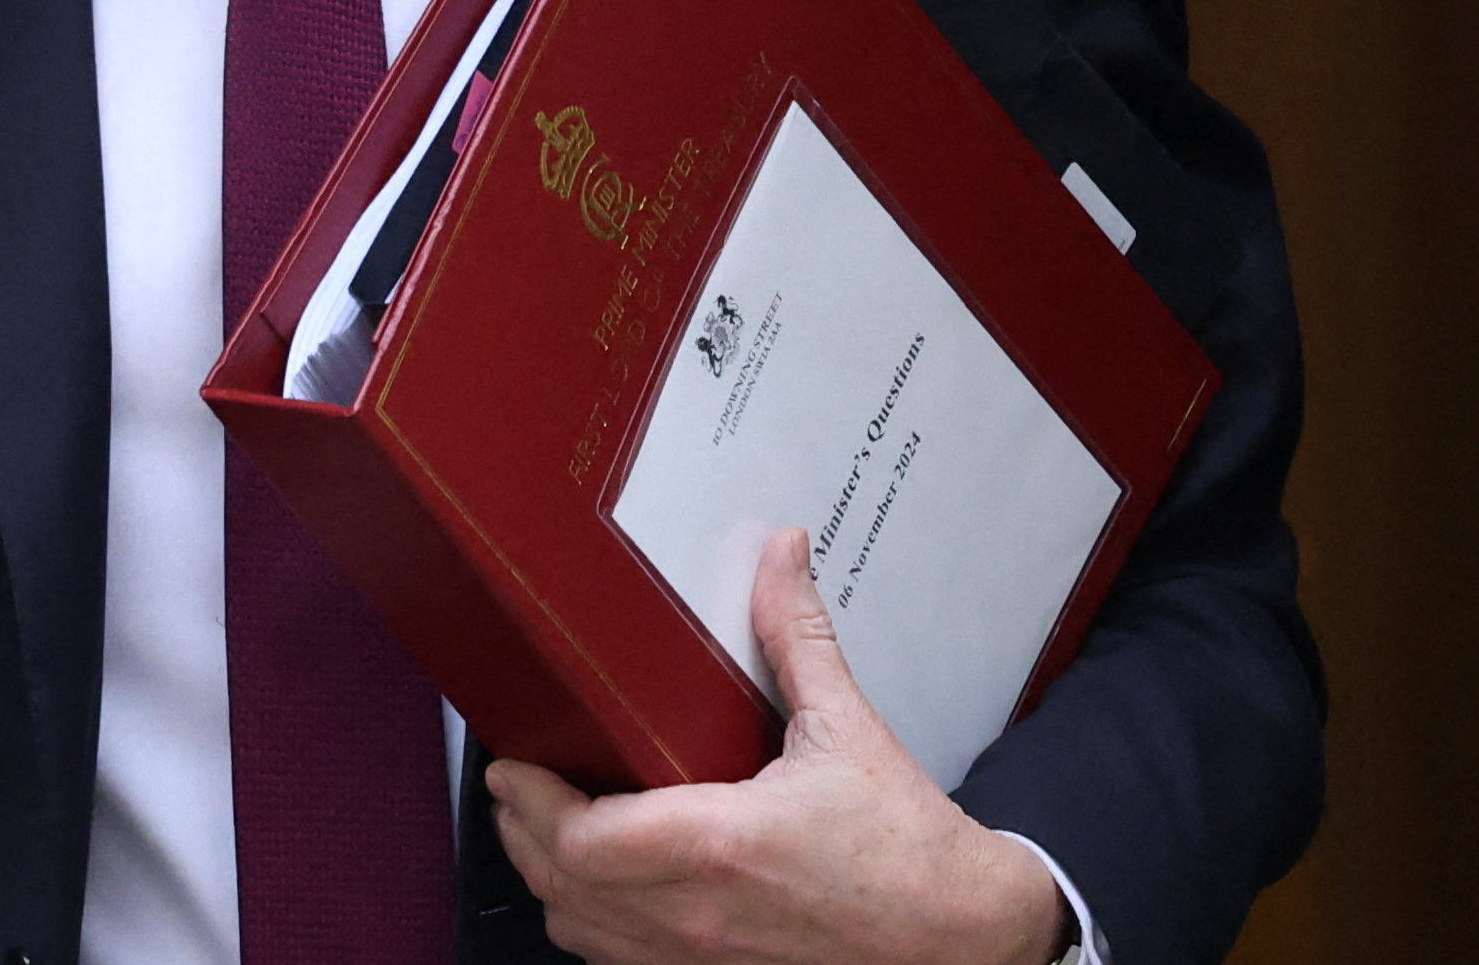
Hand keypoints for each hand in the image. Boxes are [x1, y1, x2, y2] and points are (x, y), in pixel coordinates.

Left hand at [486, 528, 1070, 964]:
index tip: (514, 762)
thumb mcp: (849, 728)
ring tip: (546, 829)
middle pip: (561, 885)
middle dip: (522, 831)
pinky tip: (601, 885)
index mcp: (722, 844)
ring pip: (580, 932)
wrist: (963, 937)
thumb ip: (798, 636)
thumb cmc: (909, 848)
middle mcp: (699, 914)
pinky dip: (593, 924)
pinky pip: (619, 964)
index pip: (583, 838)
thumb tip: (780, 555)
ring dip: (551, 882)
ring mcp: (703, 962)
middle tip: (516, 784)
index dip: (531, 800)